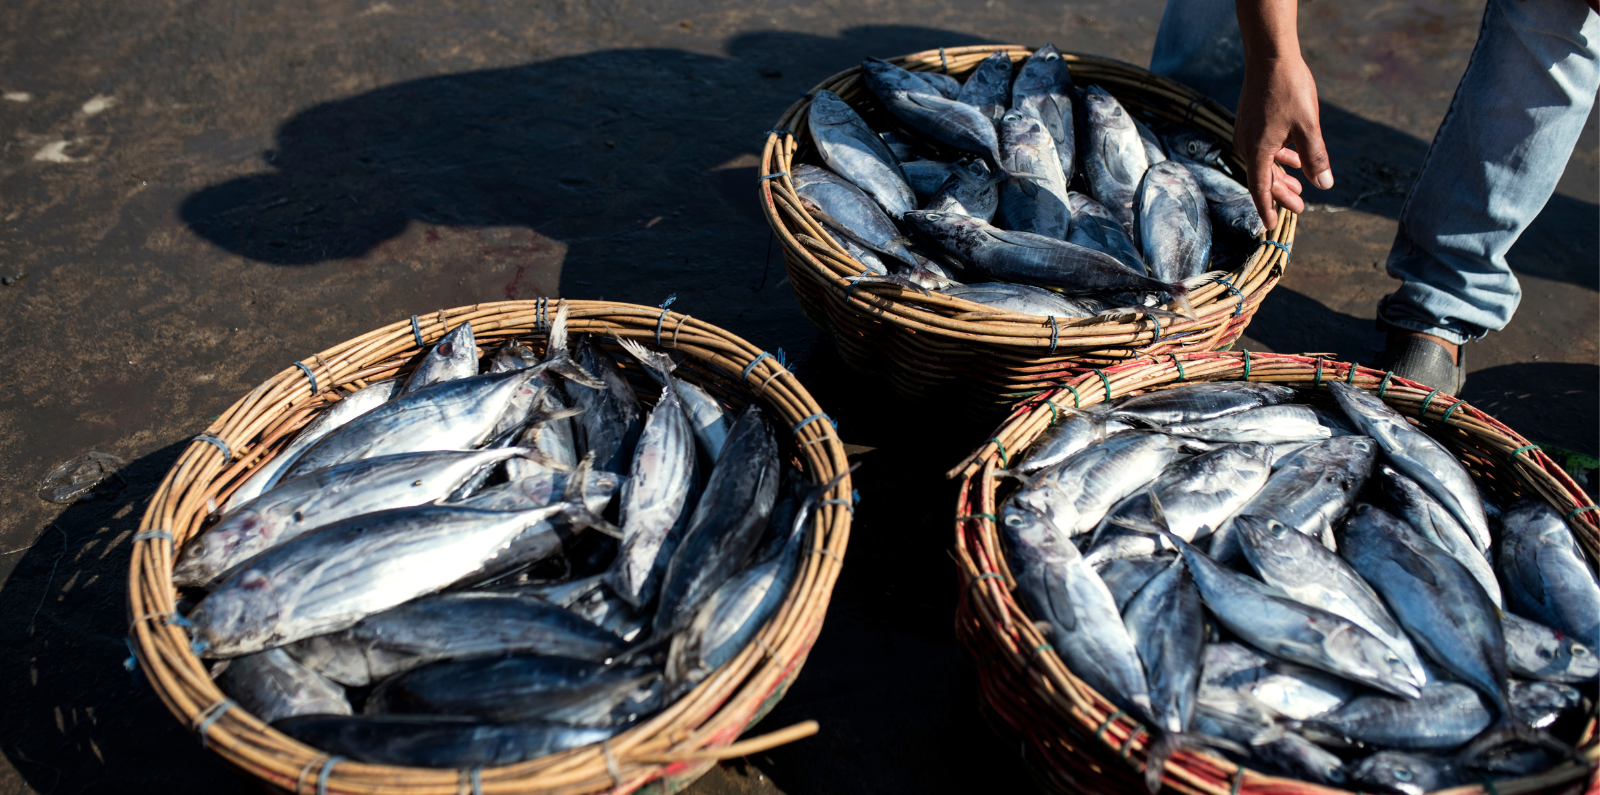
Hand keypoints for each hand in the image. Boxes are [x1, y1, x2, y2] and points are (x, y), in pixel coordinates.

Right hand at [1234, 53, 1332, 229]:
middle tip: (1300, 208)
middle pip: (1264, 178)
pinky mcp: (1250, 121)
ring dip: (1281, 174)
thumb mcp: (1309, 127)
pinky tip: (1292, 156)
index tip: (1271, 226)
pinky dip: (1277, 156)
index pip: (1260, 189)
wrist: (1270, 57)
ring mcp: (1247, 132)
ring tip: (1299, 183)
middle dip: (1282, 193)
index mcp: (1258, 150)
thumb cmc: (1289, 90)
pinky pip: (1262, 148)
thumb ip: (1316, 158)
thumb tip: (1324, 185)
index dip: (1267, 209)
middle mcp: (1247, 144)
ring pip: (1264, 162)